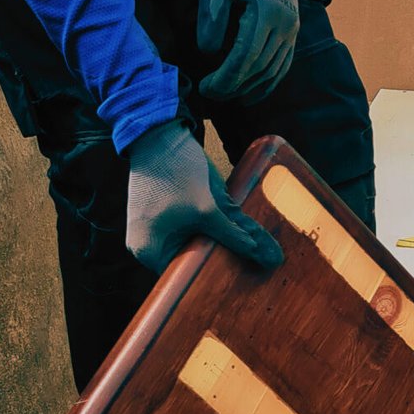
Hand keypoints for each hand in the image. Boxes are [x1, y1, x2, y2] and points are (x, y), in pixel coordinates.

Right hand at [124, 121, 282, 274]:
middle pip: (189, 264)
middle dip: (218, 261)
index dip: (214, 280)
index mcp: (149, 252)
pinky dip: (207, 231)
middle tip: (251, 263)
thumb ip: (237, 234)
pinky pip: (188, 232)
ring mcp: (151, 231)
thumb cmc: (176, 170)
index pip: (186, 280)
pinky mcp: (161, 216)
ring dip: (215, 244)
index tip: (242, 280)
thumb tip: (269, 257)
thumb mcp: (210, 207)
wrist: (158, 133)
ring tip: (243, 243)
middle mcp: (145, 247)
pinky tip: (228, 227)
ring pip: (191, 246)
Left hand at [197, 0, 300, 103]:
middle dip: (234, 87)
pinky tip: (251, 93)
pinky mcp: (293, 33)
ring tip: (227, 97)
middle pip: (260, 68)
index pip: (246, 57)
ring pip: (273, 71)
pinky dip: (268, 83)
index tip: (206, 87)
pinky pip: (283, 65)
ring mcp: (293, 31)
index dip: (226, 77)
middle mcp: (285, 25)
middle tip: (210, 94)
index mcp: (267, 11)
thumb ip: (212, 16)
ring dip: (250, 89)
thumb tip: (209, 53)